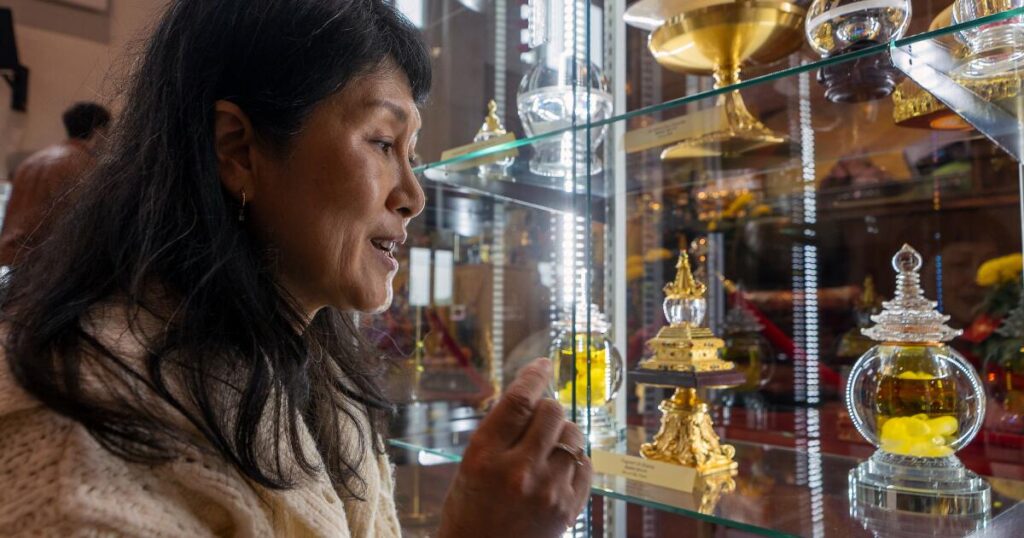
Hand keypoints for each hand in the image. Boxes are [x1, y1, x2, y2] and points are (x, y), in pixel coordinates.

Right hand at [438, 358, 591, 537]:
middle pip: (551, 411)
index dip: (534, 375)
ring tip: (547, 447)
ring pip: (573, 435)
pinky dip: (575, 457)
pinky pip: (585, 463)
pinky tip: (559, 466)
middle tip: (538, 419)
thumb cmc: (469, 510)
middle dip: (547, 408)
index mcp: (484, 457)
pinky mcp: (568, 508)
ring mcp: (547, 491)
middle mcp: (517, 471)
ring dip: (563, 433)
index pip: (518, 401)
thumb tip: (532, 395)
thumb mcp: (470, 466)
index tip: (543, 364)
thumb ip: (500, 432)